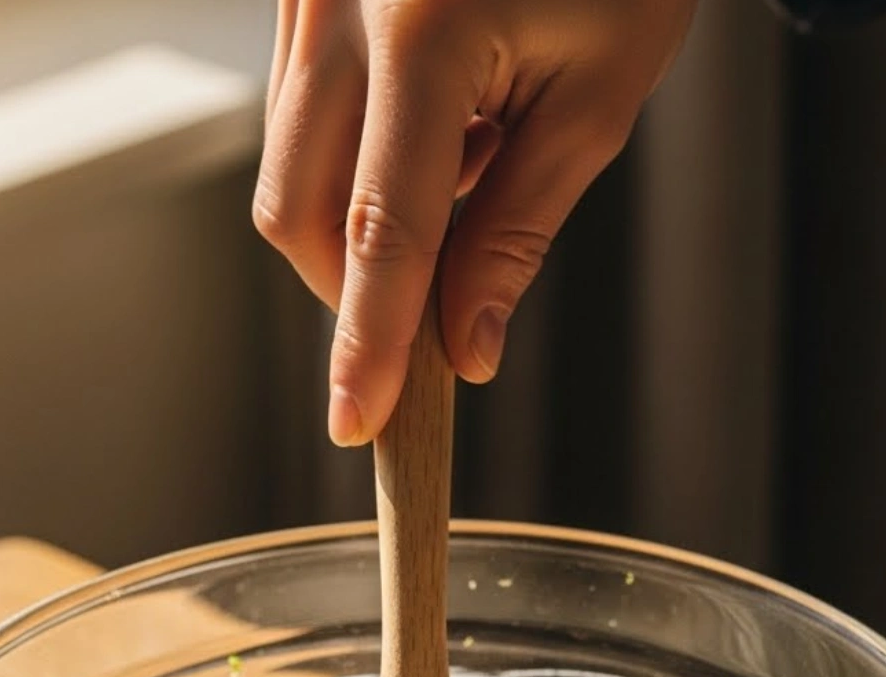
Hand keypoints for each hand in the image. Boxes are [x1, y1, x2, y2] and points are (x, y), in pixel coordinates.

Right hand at [255, 0, 695, 444]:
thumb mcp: (594, 100)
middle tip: (439, 306)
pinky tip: (439, 128)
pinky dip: (360, 166)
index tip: (358, 425)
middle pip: (302, 211)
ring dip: (363, 224)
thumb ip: (517, 232)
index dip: (368, 343)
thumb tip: (464, 350)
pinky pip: (303, 118)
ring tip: (470, 167)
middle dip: (358, 290)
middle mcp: (341, 2)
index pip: (385, 230)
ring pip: (291, 171)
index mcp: (425, 25)